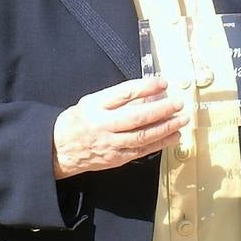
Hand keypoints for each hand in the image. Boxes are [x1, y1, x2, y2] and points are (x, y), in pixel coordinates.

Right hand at [52, 77, 187, 177]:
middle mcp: (103, 125)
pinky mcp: (116, 158)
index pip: (124, 93)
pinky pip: (142, 150)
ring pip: (143, 136)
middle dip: (161, 109)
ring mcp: (110, 143)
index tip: (162, 82)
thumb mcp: (91, 102)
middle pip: (137, 116)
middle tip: (178, 103)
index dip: (145, 87)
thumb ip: (117, 98)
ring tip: (181, 120)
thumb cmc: (76, 122)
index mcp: (95, 106)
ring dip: (165, 127)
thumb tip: (146, 93)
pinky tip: (173, 136)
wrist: (59, 150)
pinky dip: (160, 143)